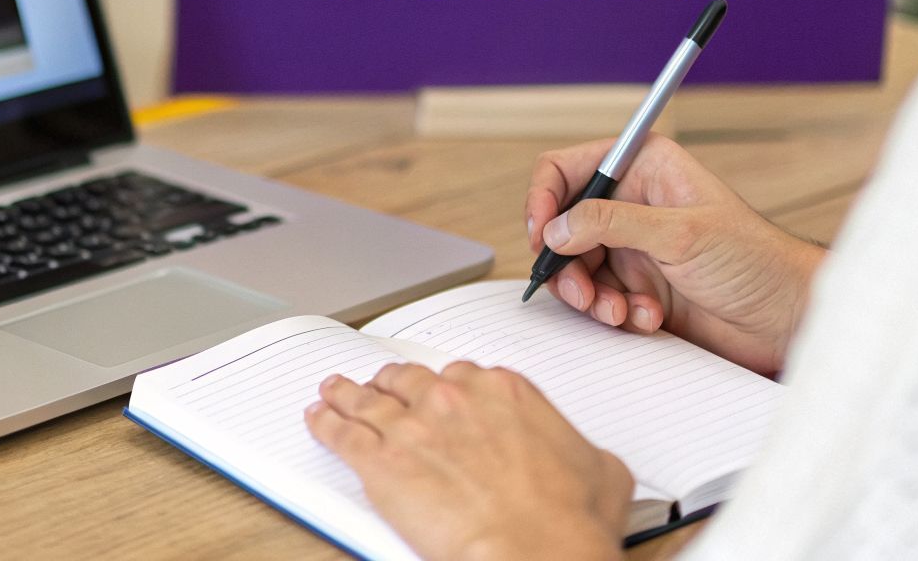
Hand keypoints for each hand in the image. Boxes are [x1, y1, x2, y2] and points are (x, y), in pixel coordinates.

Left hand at [307, 362, 628, 560]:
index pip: (464, 375)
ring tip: (334, 390)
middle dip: (396, 383)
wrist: (536, 551)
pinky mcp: (382, 462)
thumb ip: (578, 448)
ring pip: (369, 399)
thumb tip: (586, 459)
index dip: (448, 386)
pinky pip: (342, 433)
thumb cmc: (568, 519)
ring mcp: (413, 426)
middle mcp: (454, 398)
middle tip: (385, 387)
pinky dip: (326, 423)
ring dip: (348, 394)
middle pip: (411, 379)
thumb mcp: (600, 469)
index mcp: (504, 391)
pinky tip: (318, 419)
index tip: (443, 392)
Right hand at [527, 136, 823, 373]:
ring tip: (618, 311)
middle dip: (566, 263)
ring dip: (589, 295)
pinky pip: (597, 298)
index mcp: (644, 167)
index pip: (567, 169)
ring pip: (574, 267)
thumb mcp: (681, 234)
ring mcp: (632, 247)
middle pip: (562, 225)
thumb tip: (556, 228)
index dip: (544, 200)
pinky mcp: (637, 286)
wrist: (786, 320)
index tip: (542, 236)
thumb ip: (611, 224)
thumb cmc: (756, 262)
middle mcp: (632, 203)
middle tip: (580, 291)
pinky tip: (647, 318)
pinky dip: (613, 312)